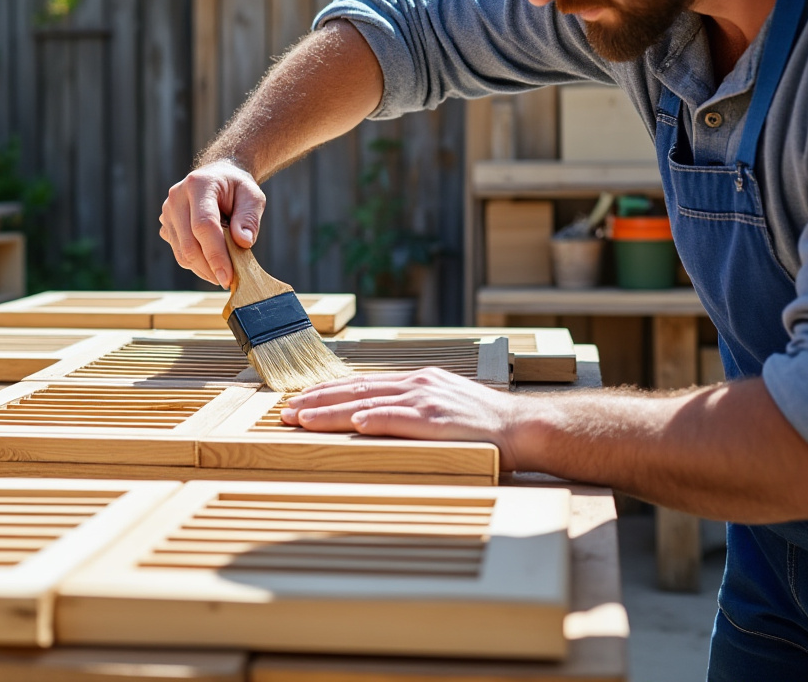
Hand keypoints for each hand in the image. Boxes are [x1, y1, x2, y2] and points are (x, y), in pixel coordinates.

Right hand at [160, 160, 266, 286]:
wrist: (218, 177)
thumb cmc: (237, 188)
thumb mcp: (252, 196)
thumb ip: (249, 218)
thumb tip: (243, 242)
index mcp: (198, 185)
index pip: (203, 226)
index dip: (215, 254)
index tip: (228, 277)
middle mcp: (177, 198)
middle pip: (189, 244)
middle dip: (210, 268)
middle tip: (229, 281)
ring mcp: (167, 213)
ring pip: (182, 254)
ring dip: (204, 270)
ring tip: (224, 271)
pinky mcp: (166, 227)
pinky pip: (179, 254)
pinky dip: (197, 265)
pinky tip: (213, 262)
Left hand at [279, 368, 532, 470]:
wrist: (523, 427)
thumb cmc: (483, 425)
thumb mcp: (441, 407)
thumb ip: (409, 410)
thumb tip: (371, 420)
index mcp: (416, 381)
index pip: (361, 385)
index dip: (327, 393)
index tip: (299, 401)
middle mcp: (416, 385)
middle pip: (355, 391)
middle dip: (317, 401)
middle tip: (284, 412)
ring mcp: (427, 401)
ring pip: (368, 403)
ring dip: (331, 412)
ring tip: (302, 419)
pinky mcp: (439, 420)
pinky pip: (400, 418)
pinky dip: (376, 420)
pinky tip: (355, 424)